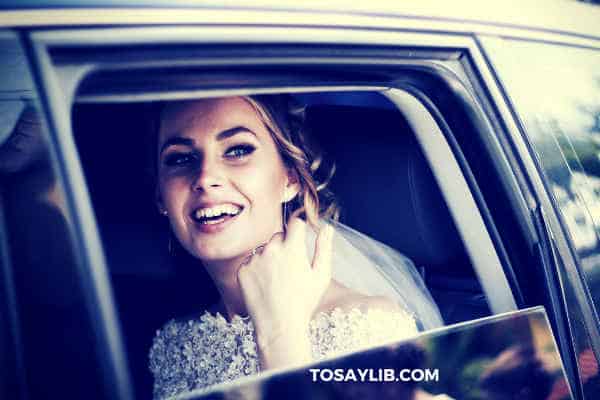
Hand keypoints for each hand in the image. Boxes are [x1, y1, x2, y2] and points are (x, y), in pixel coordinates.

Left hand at [237, 218, 333, 367]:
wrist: (278, 326)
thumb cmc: (303, 302)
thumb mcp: (321, 275)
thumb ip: (324, 248)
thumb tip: (327, 228)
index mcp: (292, 247)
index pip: (295, 223)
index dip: (299, 230)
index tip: (300, 239)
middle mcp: (271, 249)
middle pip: (278, 236)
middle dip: (284, 246)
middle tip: (290, 269)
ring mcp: (254, 259)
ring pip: (263, 249)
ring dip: (269, 257)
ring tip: (277, 281)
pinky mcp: (242, 270)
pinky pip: (250, 262)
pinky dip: (256, 270)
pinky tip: (265, 286)